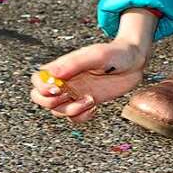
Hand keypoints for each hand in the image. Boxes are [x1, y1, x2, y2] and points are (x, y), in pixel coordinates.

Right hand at [29, 39, 147, 122]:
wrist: (135, 62)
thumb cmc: (115, 53)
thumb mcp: (96, 55)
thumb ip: (74, 64)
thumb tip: (51, 74)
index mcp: (62, 67)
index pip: (37, 80)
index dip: (42, 87)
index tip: (59, 87)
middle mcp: (65, 80)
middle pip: (40, 98)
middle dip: (51, 102)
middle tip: (70, 96)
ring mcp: (75, 93)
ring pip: (56, 111)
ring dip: (70, 111)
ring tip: (90, 100)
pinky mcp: (85, 103)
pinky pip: (73, 118)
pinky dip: (81, 117)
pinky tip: (94, 107)